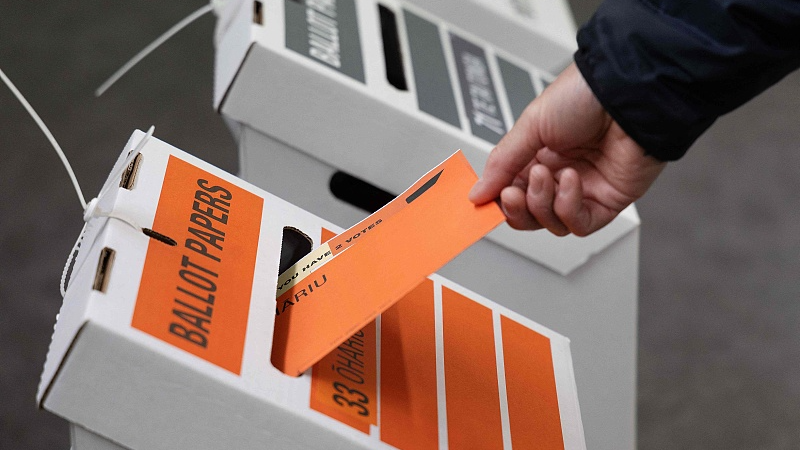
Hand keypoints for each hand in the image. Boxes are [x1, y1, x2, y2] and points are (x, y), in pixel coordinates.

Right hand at [469, 63, 666, 235]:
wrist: (627, 92)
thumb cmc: (584, 95)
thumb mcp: (530, 125)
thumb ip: (502, 163)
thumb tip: (478, 192)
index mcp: (538, 155)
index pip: (511, 192)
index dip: (498, 200)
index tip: (484, 201)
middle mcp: (560, 174)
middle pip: (529, 215)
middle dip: (516, 209)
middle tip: (512, 193)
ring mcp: (584, 189)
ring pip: (551, 223)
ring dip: (542, 202)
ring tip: (546, 173)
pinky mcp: (608, 201)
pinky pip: (579, 223)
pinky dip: (568, 207)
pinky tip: (571, 180)